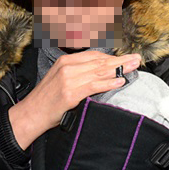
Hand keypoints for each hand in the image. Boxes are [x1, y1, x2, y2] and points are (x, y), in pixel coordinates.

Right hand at [9, 51, 141, 148]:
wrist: (31, 113)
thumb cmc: (45, 100)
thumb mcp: (58, 79)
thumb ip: (76, 73)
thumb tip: (98, 72)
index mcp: (64, 61)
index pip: (93, 56)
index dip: (111, 57)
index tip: (125, 57)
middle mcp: (67, 67)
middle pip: (99, 62)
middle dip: (120, 60)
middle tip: (137, 59)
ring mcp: (68, 80)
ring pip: (99, 72)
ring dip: (120, 69)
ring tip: (134, 67)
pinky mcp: (70, 93)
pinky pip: (94, 85)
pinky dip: (109, 83)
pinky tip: (120, 81)